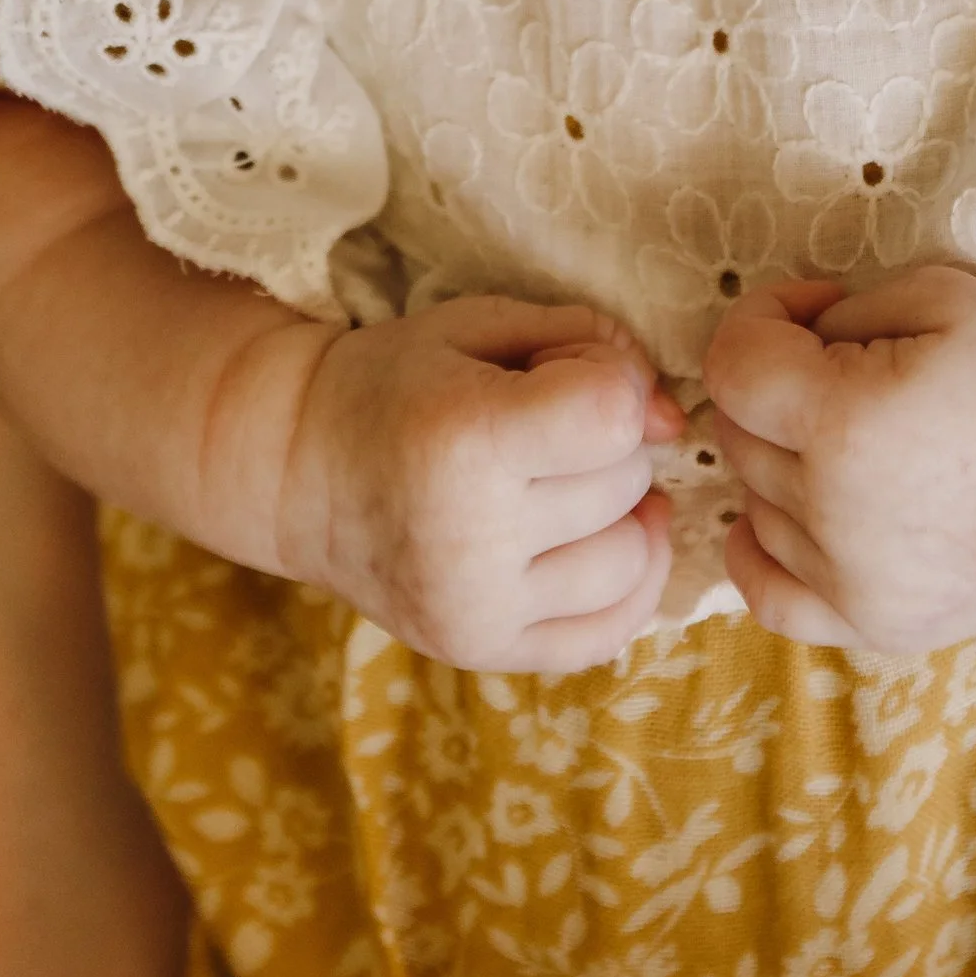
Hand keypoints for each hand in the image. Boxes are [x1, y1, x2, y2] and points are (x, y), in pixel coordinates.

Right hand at [257, 294, 685, 672]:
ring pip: (628, 558)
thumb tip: (675, 423)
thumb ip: (590, 342)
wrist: (301, 471)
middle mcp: (470, 536)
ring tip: (565, 485)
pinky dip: (625, 584)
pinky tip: (598, 540)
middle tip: (543, 427)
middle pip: (624, 482)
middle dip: (605, 442)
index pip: (612, 414)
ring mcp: (476, 609)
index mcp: (464, 437)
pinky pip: (608, 632)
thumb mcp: (481, 324)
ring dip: (617, 513)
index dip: (608, 380)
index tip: (564, 374)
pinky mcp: (483, 652)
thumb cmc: (395, 382)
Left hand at [702, 268, 975, 655]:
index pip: (732, 367)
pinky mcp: (874, 627)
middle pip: (739, 433)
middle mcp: (833, 515)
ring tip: (856, 439)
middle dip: (778, 385)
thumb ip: (835, 312)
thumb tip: (787, 346)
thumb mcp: (934, 295)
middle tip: (843, 368)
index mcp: (844, 424)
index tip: (812, 311)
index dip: (760, 320)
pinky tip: (790, 514)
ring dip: (784, 460)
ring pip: (754, 502)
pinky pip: (768, 595)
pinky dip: (761, 549)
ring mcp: (851, 585)